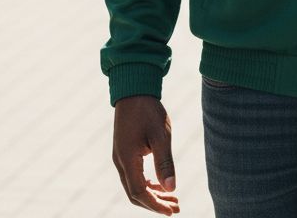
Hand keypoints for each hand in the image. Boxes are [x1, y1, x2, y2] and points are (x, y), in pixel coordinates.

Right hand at [112, 96, 179, 214]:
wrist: (134, 90)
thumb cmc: (149, 111)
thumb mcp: (161, 136)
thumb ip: (165, 163)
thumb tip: (171, 188)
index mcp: (127, 160)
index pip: (139, 193)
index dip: (155, 205)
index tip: (171, 212)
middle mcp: (120, 163)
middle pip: (135, 194)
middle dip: (155, 203)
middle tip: (176, 208)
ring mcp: (120, 158)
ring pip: (134, 186)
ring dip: (153, 194)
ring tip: (173, 198)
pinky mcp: (124, 152)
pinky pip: (134, 176)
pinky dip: (147, 183)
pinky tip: (161, 184)